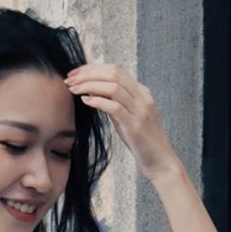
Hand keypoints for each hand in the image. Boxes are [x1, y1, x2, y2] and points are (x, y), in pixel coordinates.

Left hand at [63, 62, 181, 182]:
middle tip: (69, 79)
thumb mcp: (127, 118)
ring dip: (89, 85)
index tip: (75, 74)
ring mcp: (140, 110)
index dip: (93, 68)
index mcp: (142, 92)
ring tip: (73, 89)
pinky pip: (114, 106)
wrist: (161, 162)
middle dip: (88, 73)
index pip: (115, 69)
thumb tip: (91, 91)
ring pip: (113, 86)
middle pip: (113, 73)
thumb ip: (113, 103)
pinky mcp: (135, 125)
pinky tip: (85, 101)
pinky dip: (97, 101)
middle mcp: (143, 97)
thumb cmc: (142, 142)